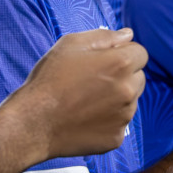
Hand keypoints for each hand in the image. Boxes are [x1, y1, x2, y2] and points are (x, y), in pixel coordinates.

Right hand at [13, 28, 147, 159]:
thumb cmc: (49, 79)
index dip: (122, 54)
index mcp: (122, 63)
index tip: (103, 62)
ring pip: (130, 102)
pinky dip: (107, 122)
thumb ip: (105, 36)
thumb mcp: (71, 44)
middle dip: (123, 77)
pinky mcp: (117, 137)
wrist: (33, 122)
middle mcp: (129, 90)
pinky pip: (119, 124)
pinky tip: (85, 119)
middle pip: (138, 77)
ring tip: (85, 102)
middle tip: (93, 82)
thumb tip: (128, 35)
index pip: (140, 53)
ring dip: (116, 99)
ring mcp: (125, 116)